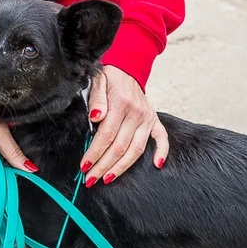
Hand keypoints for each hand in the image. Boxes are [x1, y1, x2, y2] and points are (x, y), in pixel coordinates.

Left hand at [81, 65, 167, 186]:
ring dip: (121, 167)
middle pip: (119, 147)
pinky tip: (157, 165)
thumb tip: (95, 117)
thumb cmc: (109, 78)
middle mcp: (136, 113)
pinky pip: (162, 138)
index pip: (106, 135)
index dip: (94, 153)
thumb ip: (96, 100)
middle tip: (90, 179)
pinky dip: (162, 152)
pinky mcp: (154, 120)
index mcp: (120, 104)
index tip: (84, 166)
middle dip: (103, 165)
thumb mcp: (97, 81)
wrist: (127, 68)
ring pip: (136, 149)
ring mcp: (147, 118)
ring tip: (108, 178)